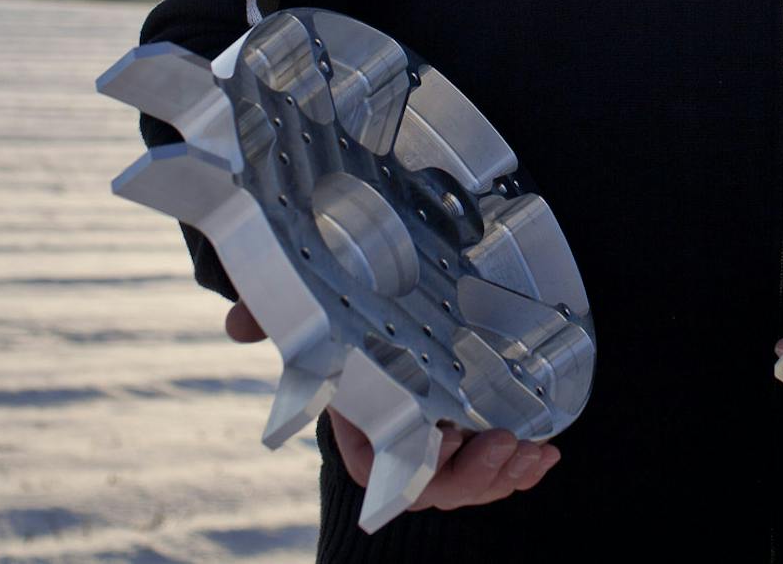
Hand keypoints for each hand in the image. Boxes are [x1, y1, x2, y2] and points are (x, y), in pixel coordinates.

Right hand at [223, 301, 560, 508]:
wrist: (377, 299)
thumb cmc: (345, 314)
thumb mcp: (314, 307)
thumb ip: (275, 315)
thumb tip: (238, 327)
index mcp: (357, 422)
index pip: (373, 466)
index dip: (407, 469)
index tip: (444, 441)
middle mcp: (397, 438)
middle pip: (430, 484)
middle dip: (471, 476)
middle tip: (502, 446)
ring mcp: (437, 437)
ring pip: (467, 481)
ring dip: (502, 475)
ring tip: (530, 455)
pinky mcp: (471, 426)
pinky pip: (492, 464)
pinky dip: (518, 466)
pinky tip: (545, 455)